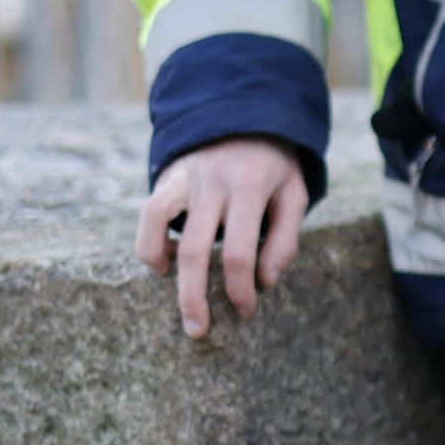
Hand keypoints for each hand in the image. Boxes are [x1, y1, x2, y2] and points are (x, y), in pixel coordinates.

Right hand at [136, 136, 308, 339]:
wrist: (246, 114)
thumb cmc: (274, 166)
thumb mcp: (294, 194)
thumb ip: (285, 238)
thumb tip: (266, 280)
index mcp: (250, 189)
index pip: (240, 251)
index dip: (239, 288)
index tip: (244, 310)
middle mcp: (214, 184)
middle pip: (196, 250)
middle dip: (194, 298)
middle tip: (198, 331)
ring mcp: (187, 179)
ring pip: (162, 229)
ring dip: (163, 272)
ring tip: (174, 301)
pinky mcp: (169, 177)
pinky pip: (149, 214)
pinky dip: (150, 243)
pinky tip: (163, 265)